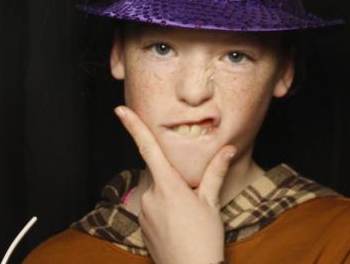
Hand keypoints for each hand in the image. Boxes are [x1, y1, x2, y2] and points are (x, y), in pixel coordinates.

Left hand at [115, 105, 235, 263]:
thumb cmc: (204, 239)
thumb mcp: (212, 202)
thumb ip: (216, 172)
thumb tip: (229, 149)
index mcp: (169, 185)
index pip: (148, 148)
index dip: (133, 126)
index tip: (120, 110)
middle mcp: (151, 196)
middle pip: (160, 173)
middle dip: (176, 180)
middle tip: (194, 202)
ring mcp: (144, 212)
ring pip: (159, 193)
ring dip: (172, 198)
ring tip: (189, 220)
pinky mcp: (142, 226)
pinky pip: (154, 209)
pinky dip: (166, 212)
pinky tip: (180, 227)